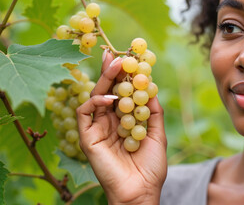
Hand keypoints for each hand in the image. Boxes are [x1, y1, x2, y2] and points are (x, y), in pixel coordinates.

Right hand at [76, 51, 166, 203]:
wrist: (141, 190)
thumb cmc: (150, 167)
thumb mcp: (157, 134)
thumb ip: (153, 111)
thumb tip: (152, 87)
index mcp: (124, 120)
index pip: (122, 93)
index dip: (124, 76)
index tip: (131, 58)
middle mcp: (109, 122)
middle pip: (107, 91)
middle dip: (111, 72)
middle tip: (117, 54)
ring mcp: (97, 129)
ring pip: (95, 97)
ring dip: (104, 80)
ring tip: (116, 65)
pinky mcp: (87, 138)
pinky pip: (84, 114)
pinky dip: (95, 102)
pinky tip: (109, 97)